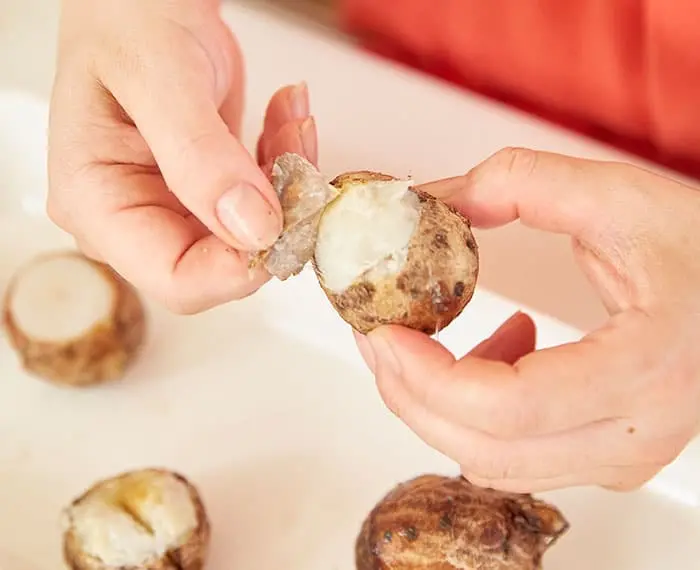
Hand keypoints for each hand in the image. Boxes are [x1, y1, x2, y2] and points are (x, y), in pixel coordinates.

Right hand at [47, 0, 316, 312]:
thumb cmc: (125, 16)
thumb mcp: (158, 75)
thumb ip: (201, 157)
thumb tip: (253, 229)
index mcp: (98, 205)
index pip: (177, 279)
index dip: (241, 265)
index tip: (288, 217)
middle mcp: (133, 220)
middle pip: (224, 263)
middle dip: (277, 215)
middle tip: (300, 151)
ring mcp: (171, 208)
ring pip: (255, 233)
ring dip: (289, 180)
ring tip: (293, 117)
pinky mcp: (206, 192)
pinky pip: (264, 201)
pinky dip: (285, 161)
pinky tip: (285, 114)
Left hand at [355, 147, 699, 492]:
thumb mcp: (617, 196)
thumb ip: (519, 184)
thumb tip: (428, 202)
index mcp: (646, 367)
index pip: (511, 405)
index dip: (427, 375)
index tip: (381, 330)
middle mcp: (638, 433)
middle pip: (486, 448)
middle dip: (410, 391)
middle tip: (375, 333)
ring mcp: (624, 456)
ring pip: (493, 462)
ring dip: (436, 402)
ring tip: (420, 335)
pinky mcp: (611, 455)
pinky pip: (517, 455)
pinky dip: (476, 410)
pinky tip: (496, 346)